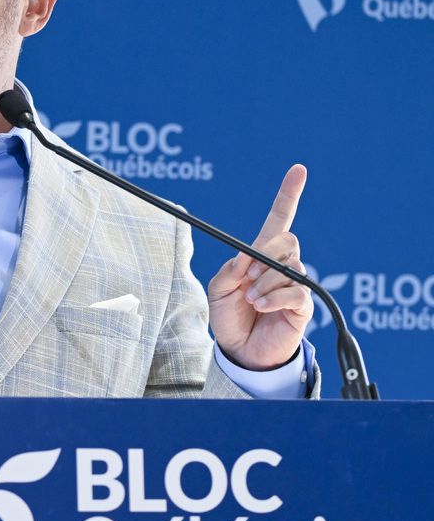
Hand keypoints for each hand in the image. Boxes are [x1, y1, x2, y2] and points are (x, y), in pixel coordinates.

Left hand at [207, 165, 312, 370]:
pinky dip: (273, 297)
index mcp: (260, 255)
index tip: (299, 170)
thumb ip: (229, 270)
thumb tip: (246, 258)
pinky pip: (295, 291)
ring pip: (287, 266)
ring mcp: (295, 284)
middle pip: (286, 240)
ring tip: (250, 299)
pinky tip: (261, 306)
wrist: (239, 350)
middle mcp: (281, 265)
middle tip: (244, 277)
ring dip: (263, 282)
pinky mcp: (303, 305)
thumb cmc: (229, 317)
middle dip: (262, 255)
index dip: (289, 195)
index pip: (279, 218)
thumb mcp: (218, 289)